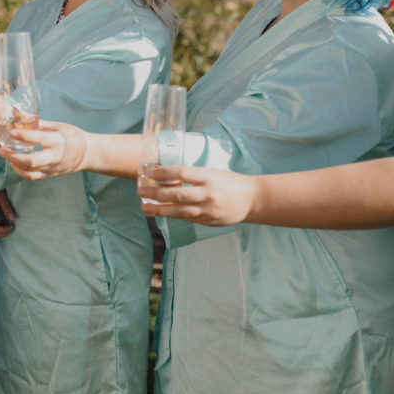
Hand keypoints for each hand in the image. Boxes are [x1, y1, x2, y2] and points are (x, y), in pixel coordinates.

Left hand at [0, 121, 87, 179]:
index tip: (11, 132)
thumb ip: (36, 121)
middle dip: (13, 156)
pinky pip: (33, 177)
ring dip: (14, 165)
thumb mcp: (57, 125)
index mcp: (58, 141)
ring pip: (30, 172)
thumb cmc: (72, 136)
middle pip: (31, 161)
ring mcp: (52, 168)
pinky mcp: (50, 175)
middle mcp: (55, 157)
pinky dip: (20, 171)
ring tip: (6, 155)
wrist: (87, 154)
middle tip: (2, 150)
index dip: (24, 136)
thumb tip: (16, 112)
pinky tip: (14, 163)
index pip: (39, 139)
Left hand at [139, 165, 257, 225]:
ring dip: (159, 210)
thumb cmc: (230, 182)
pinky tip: (161, 213)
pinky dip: (173, 215)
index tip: (147, 173)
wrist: (253, 199)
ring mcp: (208, 210)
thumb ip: (192, 176)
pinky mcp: (209, 221)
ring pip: (178, 211)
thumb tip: (166, 176)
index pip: (180, 173)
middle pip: (176, 194)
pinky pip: (187, 218)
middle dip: (155, 193)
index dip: (161, 173)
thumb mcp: (212, 172)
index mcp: (209, 177)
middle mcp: (208, 194)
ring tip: (144, 207)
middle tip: (140, 191)